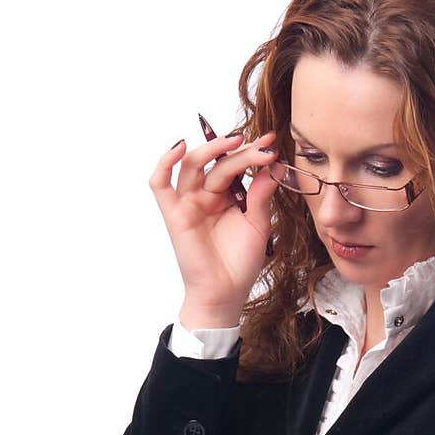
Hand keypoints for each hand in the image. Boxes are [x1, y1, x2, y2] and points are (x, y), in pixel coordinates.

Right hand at [148, 130, 279, 316]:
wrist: (225, 293)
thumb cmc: (240, 263)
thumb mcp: (258, 225)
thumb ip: (262, 195)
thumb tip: (273, 165)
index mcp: (227, 196)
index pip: (236, 165)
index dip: (252, 152)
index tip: (272, 143)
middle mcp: (206, 194)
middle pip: (218, 163)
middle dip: (240, 152)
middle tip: (261, 146)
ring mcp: (188, 202)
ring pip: (193, 165)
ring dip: (211, 149)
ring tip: (233, 142)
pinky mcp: (173, 214)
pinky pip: (160, 184)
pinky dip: (165, 163)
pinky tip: (179, 147)